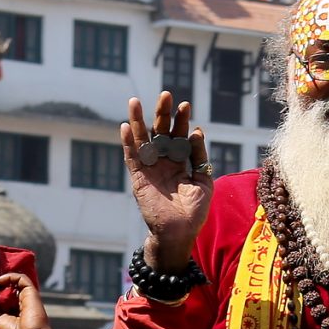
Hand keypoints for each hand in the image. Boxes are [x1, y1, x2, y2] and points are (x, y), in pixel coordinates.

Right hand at [121, 92, 212, 270]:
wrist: (180, 233)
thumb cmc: (194, 211)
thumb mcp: (204, 180)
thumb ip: (199, 156)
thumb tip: (197, 131)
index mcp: (179, 162)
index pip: (179, 135)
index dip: (181, 121)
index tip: (185, 105)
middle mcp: (163, 162)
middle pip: (160, 132)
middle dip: (162, 114)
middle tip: (165, 95)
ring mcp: (150, 169)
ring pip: (142, 140)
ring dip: (138, 121)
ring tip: (135, 101)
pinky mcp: (139, 179)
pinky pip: (132, 158)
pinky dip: (128, 143)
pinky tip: (125, 127)